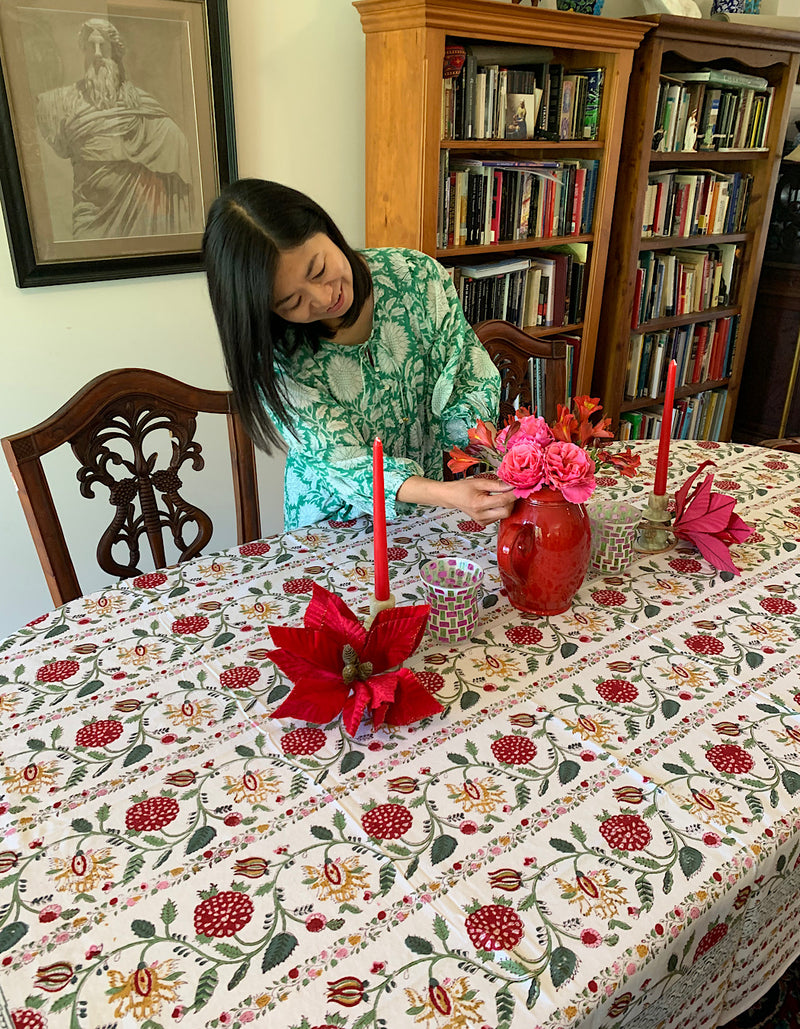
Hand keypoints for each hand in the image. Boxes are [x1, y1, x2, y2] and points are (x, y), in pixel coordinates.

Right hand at [395, 473, 515, 524]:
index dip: (513, 494)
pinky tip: (495, 501)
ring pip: (504, 515)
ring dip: (507, 504)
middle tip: (511, 491)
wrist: (451, 497)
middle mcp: (481, 515)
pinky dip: (501, 508)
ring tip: (501, 494)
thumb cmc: (462, 488)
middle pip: (506, 511)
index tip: (520, 488)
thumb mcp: (479, 482)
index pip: (503, 500)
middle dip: (511, 501)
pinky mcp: (484, 523)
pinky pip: (499, 516)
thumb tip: (512, 484)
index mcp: (479, 504)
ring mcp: (482, 521)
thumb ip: (497, 484)